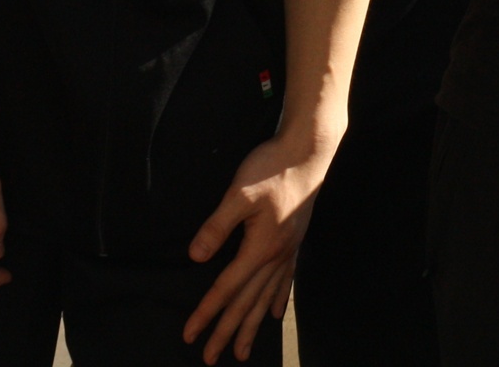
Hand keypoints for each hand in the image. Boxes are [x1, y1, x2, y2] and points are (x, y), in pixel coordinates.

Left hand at [182, 127, 335, 362]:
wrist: (308, 152)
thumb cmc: (273, 168)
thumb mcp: (239, 192)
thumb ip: (217, 226)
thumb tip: (196, 256)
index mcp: (260, 248)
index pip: (227, 288)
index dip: (207, 312)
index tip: (190, 335)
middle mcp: (276, 257)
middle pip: (247, 302)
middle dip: (227, 332)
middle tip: (211, 358)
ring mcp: (288, 251)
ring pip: (266, 298)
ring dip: (251, 326)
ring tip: (241, 351)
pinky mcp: (294, 242)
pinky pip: (285, 281)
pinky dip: (278, 301)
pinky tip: (274, 315)